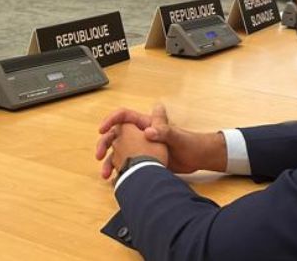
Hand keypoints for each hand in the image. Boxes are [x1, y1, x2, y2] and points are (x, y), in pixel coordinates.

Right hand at [95, 104, 226, 178]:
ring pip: (118, 152)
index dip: (111, 120)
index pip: (123, 116)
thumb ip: (164, 132)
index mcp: (146, 124)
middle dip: (104, 144)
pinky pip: (126, 165)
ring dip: (109, 162)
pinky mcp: (144, 161)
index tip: (102, 129)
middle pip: (115, 135)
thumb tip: (149, 132)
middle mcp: (140, 135)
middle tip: (98, 155)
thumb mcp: (177, 137)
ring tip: (105, 174)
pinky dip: (119, 172)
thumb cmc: (190, 143)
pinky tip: (115, 181)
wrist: (198, 159)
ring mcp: (141, 148)